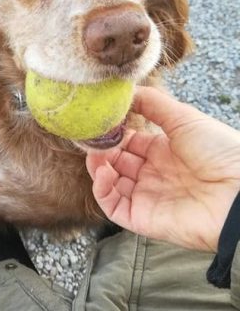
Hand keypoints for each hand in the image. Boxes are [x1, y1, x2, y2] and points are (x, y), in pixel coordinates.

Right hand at [86, 86, 239, 251]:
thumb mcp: (183, 118)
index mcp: (163, 152)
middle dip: (102, 150)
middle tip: (92, 138)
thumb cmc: (219, 151)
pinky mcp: (142, 219)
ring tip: (95, 154)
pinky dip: (101, 190)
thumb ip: (152, 102)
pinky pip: (113, 207)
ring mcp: (147, 197)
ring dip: (98, 168)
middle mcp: (153, 175)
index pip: (128, 143)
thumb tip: (125, 91)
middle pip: (116, 163)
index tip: (99, 121)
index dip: (113, 133)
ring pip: (110, 184)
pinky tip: (103, 172)